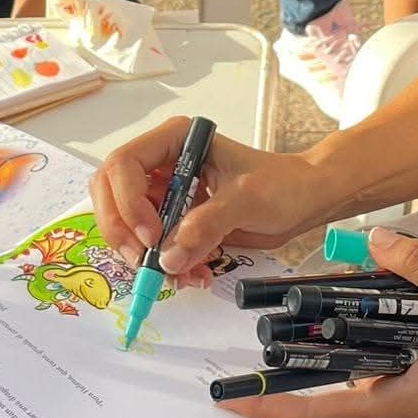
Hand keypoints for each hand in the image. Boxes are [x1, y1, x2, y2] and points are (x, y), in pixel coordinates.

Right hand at [88, 117, 327, 286]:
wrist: (305, 201)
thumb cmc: (282, 185)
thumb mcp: (246, 200)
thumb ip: (205, 226)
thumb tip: (168, 258)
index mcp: (176, 141)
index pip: (124, 165)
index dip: (128, 202)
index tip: (152, 236)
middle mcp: (164, 164)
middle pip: (112, 195)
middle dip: (123, 232)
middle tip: (145, 263)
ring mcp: (168, 193)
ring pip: (129, 225)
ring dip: (146, 256)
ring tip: (179, 276)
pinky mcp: (176, 220)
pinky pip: (154, 245)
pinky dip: (166, 265)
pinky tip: (192, 275)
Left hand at [218, 229, 417, 417]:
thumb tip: (376, 240)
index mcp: (393, 404)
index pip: (314, 413)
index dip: (268, 407)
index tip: (229, 400)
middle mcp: (394, 411)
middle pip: (329, 391)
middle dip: (296, 361)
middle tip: (263, 327)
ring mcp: (412, 405)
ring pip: (358, 376)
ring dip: (337, 346)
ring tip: (315, 304)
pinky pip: (386, 370)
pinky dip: (371, 343)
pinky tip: (373, 308)